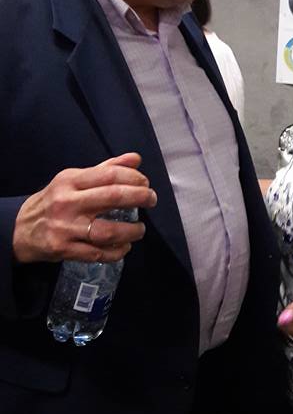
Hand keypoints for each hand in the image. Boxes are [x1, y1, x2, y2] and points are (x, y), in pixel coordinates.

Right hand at [12, 153, 156, 263]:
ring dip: (131, 231)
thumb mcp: (73, 180)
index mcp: (71, 181)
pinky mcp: (64, 250)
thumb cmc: (53, 201)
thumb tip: (135, 159)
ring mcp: (66, 228)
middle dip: (139, 197)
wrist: (20, 228)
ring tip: (140, 229)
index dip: (134, 178)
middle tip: (151, 200)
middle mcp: (68, 203)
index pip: (109, 175)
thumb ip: (106, 169)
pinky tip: (124, 246)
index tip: (145, 183)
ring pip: (107, 231)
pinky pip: (98, 253)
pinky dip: (116, 251)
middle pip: (112, 198)